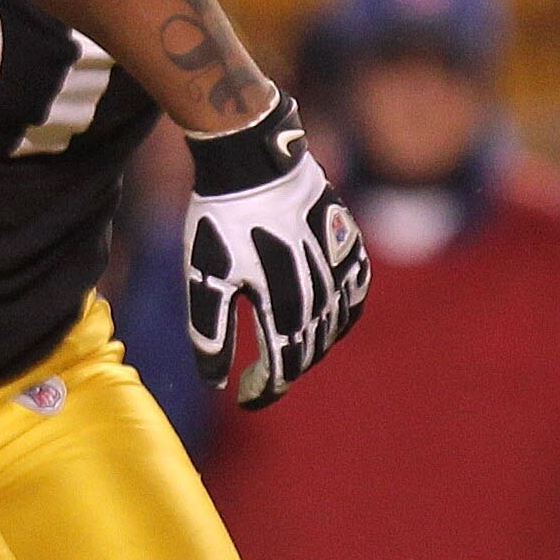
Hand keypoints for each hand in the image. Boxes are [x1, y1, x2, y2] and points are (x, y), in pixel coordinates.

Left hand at [184, 92, 369, 407]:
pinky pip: (354, 295)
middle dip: (284, 370)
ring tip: (283, 351)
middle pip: (309, 349)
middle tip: (257, 379)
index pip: (283, 365)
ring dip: (310, 346)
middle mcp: (322, 291)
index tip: (245, 398)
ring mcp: (342, 268)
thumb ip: (211, 332)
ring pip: (334, 325)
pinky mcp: (351, 246)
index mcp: (285, 303)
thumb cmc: (223, 221)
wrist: (256, 161)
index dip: (265, 389)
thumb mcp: (205, 278)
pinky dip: (340, 315)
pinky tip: (321, 319)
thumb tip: (216, 381)